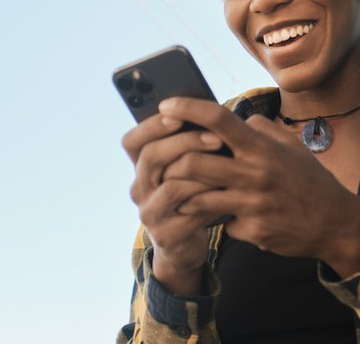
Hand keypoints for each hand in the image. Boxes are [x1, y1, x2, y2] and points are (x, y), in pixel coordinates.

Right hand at [122, 113, 225, 293]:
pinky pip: (188, 212)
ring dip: (202, 173)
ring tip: (227, 166)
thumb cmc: (193, 197)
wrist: (187, 245)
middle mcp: (139, 189)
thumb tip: (210, 113)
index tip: (178, 114)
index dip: (151, 125)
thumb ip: (189, 146)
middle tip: (217, 138)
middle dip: (186, 142)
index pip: (132, 141)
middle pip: (151, 157)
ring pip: (171, 185)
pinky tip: (228, 194)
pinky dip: (210, 200)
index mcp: (141, 168)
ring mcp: (149, 213)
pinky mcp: (165, 235)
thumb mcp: (187, 170)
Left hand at [158, 98, 359, 276]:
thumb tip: (230, 118)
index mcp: (262, 148)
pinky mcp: (252, 231)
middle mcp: (255, 174)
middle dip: (171, 163)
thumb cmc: (309, 180)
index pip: (218, 120)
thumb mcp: (290, 146)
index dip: (187, 109)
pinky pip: (221, 223)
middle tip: (163, 164)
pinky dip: (218, 220)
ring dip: (183, 196)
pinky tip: (224, 218)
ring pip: (197, 198)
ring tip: (179, 193)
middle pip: (194, 163)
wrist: (336, 224)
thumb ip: (259, 130)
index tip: (165, 106)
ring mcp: (252, 205)